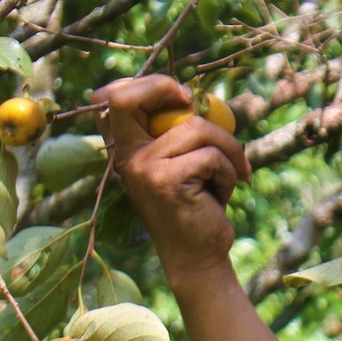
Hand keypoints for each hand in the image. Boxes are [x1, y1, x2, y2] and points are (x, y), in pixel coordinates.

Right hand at [91, 75, 251, 289]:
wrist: (197, 256)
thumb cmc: (196, 204)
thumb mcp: (181, 162)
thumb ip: (179, 130)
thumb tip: (199, 96)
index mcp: (126, 149)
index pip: (112, 98)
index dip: (146, 84)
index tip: (181, 98)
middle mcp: (126, 157)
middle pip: (125, 97)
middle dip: (167, 87)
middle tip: (196, 104)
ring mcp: (142, 168)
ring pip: (195, 128)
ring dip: (227, 149)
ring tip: (230, 173)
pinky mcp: (165, 181)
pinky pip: (211, 156)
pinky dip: (230, 172)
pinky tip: (222, 195)